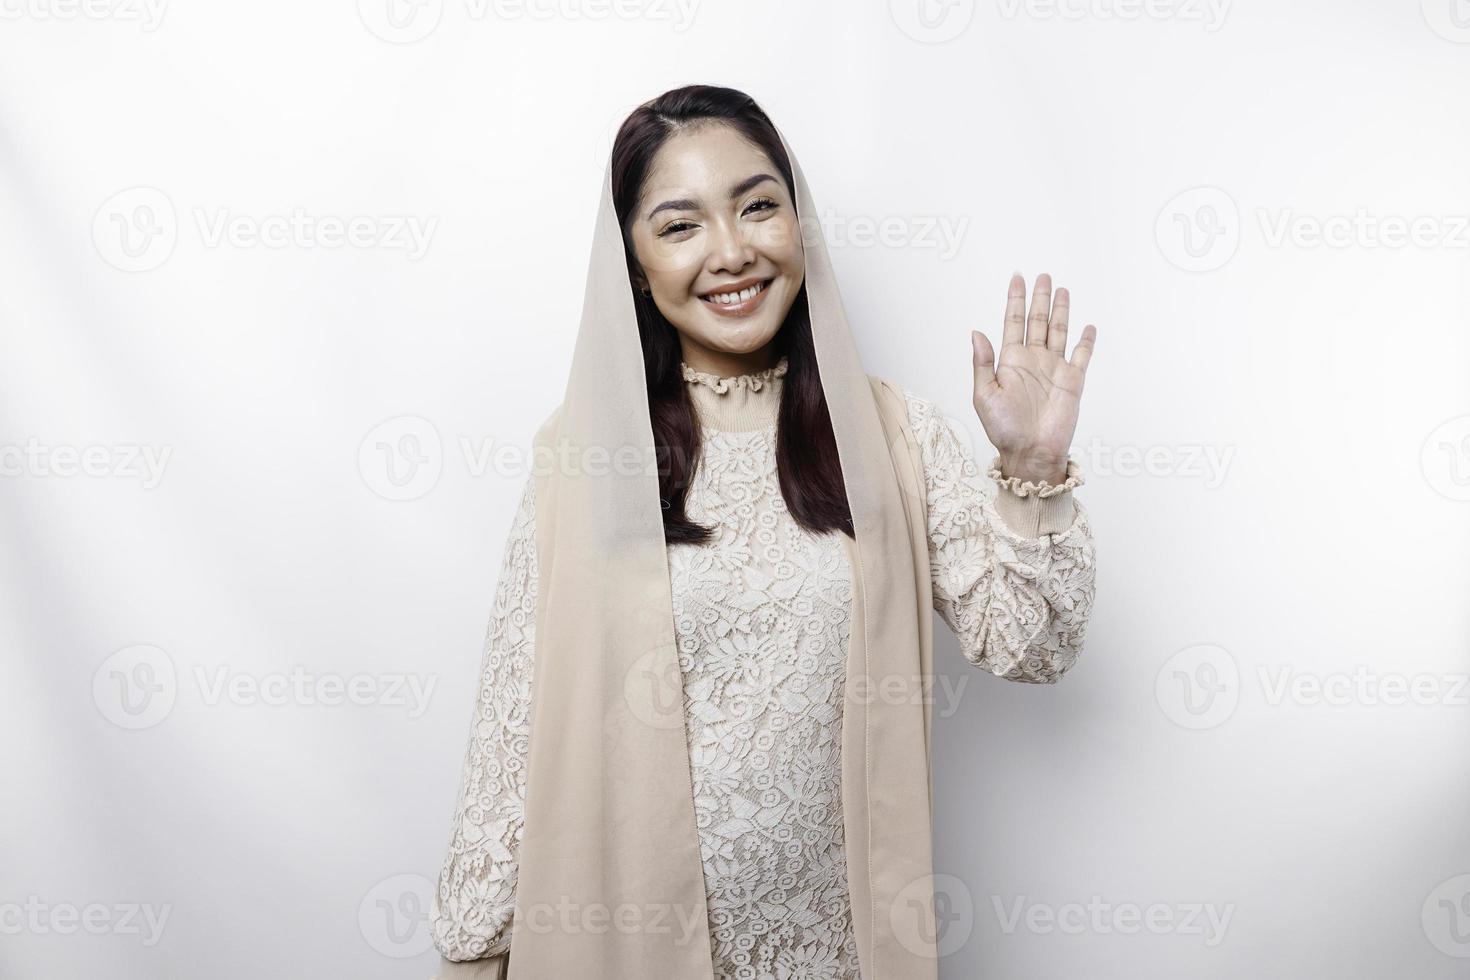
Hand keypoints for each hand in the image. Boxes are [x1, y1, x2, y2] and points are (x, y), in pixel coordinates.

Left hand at [971, 272, 1096, 484]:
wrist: (1031, 452)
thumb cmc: (1003, 429)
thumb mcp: (984, 395)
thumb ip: (982, 363)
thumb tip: (976, 332)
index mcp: (1010, 361)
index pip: (1013, 322)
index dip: (1015, 300)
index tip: (1017, 278)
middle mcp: (1033, 360)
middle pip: (1037, 321)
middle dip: (1040, 298)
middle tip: (1043, 275)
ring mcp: (1054, 369)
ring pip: (1058, 331)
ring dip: (1060, 311)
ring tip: (1062, 290)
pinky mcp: (1073, 380)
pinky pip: (1081, 355)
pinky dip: (1086, 341)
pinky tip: (1087, 326)